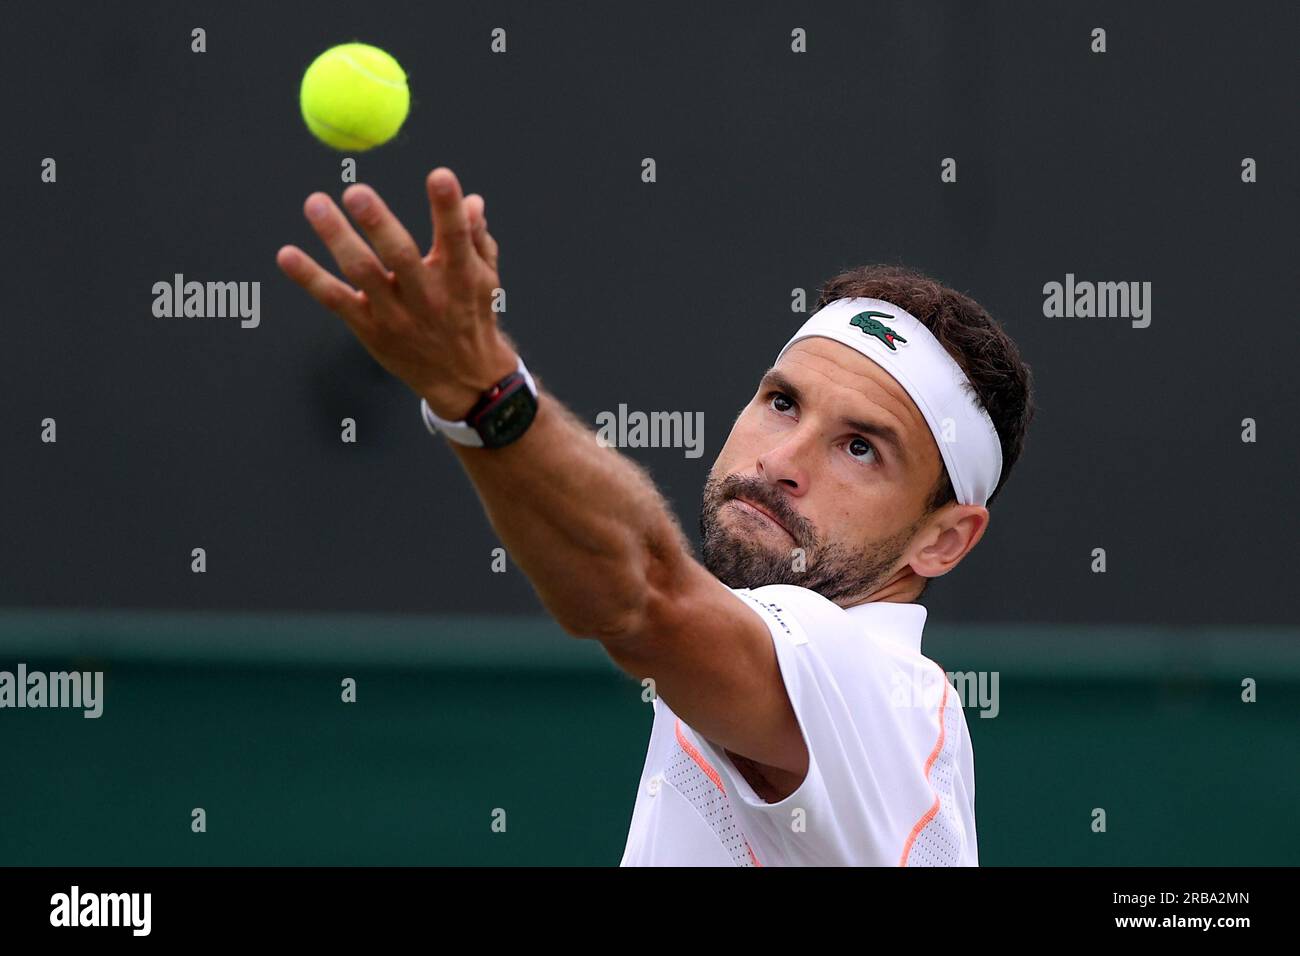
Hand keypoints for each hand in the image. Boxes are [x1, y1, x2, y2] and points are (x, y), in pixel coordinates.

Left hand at [276, 167, 518, 418]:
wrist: (464, 379)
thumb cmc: (472, 316)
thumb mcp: (485, 279)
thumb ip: (476, 237)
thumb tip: (471, 199)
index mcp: (461, 277)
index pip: (456, 237)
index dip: (448, 207)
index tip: (440, 175)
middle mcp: (428, 296)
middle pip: (401, 255)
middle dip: (378, 223)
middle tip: (356, 191)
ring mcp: (396, 315)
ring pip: (362, 272)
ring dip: (337, 237)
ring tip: (316, 203)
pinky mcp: (370, 329)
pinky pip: (336, 300)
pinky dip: (309, 277)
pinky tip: (287, 254)